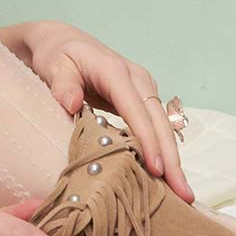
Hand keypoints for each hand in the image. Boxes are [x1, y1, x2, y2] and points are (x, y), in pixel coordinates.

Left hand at [23, 19, 194, 204]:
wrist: (62, 42)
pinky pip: (155, 128)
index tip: (155, 168)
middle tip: (182, 193)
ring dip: (172, 160)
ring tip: (181, 193)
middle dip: (171, 158)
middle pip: (159, 122)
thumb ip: (62, 83)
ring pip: (163, 127)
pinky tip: (164, 178)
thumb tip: (72, 104)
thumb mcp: (54, 64)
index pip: (136, 108)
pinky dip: (161, 152)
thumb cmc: (57, 54)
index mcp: (115, 70)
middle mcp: (136, 79)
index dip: (147, 139)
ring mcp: (142, 90)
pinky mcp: (141, 101)